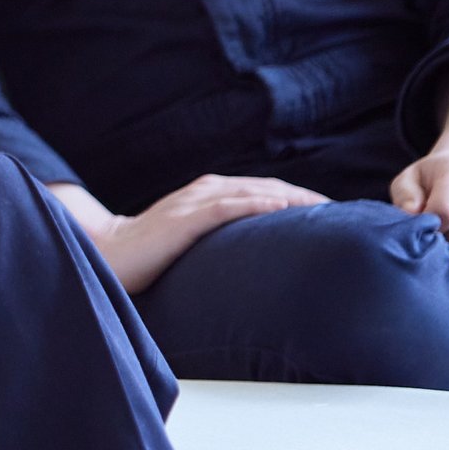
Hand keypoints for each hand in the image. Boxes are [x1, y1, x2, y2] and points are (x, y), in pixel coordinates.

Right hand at [55, 175, 327, 293]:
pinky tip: (282, 206)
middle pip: (266, 187)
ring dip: (290, 196)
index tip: (333, 213)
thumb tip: (259, 262)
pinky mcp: (183, 220)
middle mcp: (203, 191)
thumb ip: (221, 240)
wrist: (106, 255)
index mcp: (207, 195)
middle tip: (343, 210)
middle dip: (304, 197)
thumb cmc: (149, 254)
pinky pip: (226, 207)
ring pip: (251, 192)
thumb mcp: (192, 242)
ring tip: (324, 206)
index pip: (263, 191)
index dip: (298, 198)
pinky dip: (256, 203)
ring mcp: (192, 203)